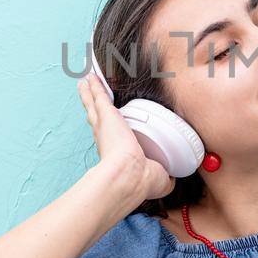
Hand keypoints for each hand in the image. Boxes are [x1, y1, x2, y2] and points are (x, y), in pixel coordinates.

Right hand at [76, 76, 173, 202]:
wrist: (130, 175)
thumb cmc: (141, 180)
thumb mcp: (159, 178)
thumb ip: (166, 174)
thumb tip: (172, 175)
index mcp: (117, 152)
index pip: (112, 137)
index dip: (108, 130)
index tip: (107, 126)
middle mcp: (106, 138)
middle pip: (96, 116)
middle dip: (92, 106)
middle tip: (88, 95)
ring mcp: (104, 125)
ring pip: (94, 104)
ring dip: (90, 92)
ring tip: (86, 81)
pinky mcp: (107, 114)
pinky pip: (99, 96)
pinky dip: (95, 86)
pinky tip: (91, 76)